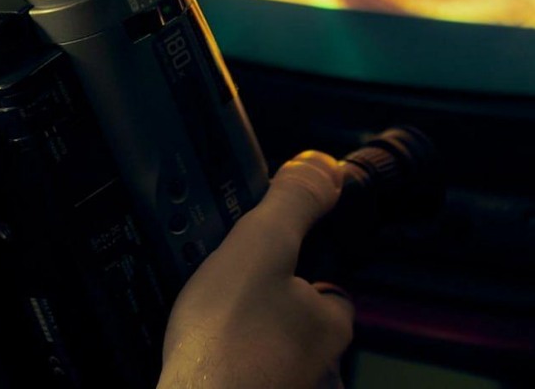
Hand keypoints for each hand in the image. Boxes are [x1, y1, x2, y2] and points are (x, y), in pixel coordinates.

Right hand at [159, 151, 354, 388]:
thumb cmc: (225, 348)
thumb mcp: (260, 247)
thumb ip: (293, 204)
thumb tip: (326, 167)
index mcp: (329, 324)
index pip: (330, 289)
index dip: (299, 270)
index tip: (268, 265)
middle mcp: (321, 372)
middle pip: (300, 328)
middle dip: (271, 313)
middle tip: (227, 298)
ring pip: (276, 361)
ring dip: (250, 347)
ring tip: (208, 330)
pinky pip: (251, 381)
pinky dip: (233, 373)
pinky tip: (204, 364)